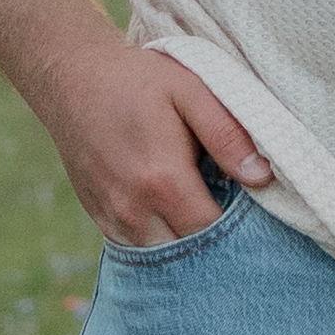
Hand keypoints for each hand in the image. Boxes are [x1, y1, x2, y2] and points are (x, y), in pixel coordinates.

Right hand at [38, 40, 271, 249]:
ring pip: (160, 256)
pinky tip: (173, 218)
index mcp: (164, 181)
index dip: (239, 229)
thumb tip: (262, 177)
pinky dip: (158, 241)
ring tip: (204, 217)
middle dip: (214, 243)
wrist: (71, 78)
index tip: (254, 214)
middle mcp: (134, 209)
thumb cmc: (138, 80)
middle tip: (234, 218)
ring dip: (185, 246)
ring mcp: (112, 216)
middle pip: (187, 253)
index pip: (213, 232)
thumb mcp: (191, 92)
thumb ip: (227, 136)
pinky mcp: (97, 215)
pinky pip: (135, 248)